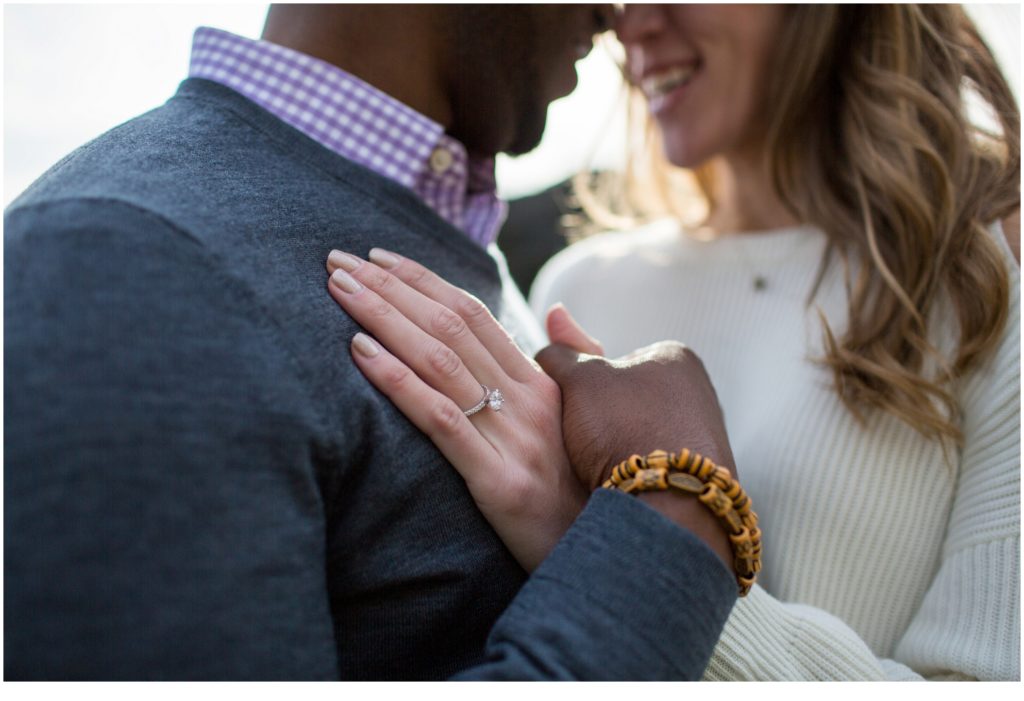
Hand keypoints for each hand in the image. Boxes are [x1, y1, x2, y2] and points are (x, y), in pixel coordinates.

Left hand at [325, 248, 587, 571]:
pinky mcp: (499, 482)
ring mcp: (515, 439)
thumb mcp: (581, 421)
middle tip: (337, 259)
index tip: (378, 257)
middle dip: (390, 286)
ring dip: (384, 318)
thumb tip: (556, 310)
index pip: (474, 315)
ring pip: (440, 361)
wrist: (602, 557)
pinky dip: (398, 380)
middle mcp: (529, 401)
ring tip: (338, 289)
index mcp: (543, 383)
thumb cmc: (582, 491)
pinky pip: (441, 420)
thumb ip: (571, 361)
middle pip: (450, 326)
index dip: (423, 281)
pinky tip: (360, 352)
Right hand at [536, 328, 736, 568]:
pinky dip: (638, 468)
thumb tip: (547, 350)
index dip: (588, 386)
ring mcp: (706, 432)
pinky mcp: (704, 469)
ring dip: (619, 445)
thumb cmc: (626, 428)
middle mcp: (699, 389)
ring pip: (640, 432)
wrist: (669, 498)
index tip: (578, 408)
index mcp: (675, 356)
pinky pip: (657, 461)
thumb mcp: (579, 380)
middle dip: (604, 418)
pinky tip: (626, 481)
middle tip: (587, 438)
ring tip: (604, 463)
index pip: (616, 362)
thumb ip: (559, 357)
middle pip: (629, 399)